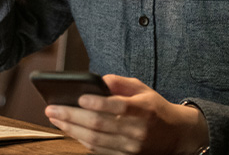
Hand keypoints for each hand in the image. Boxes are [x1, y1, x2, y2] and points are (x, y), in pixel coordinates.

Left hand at [44, 74, 208, 154]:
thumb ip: (120, 83)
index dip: (97, 103)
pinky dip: (81, 140)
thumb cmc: (154, 108)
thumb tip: (97, 80)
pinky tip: (69, 130)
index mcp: (144, 110)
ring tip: (55, 119)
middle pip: (100, 125)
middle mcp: (137, 130)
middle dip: (72, 117)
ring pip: (95, 140)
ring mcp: (131, 147)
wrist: (177, 135)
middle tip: (52, 109)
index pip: (118, 107)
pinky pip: (98, 150)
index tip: (79, 97)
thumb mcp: (143, 90)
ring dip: (71, 130)